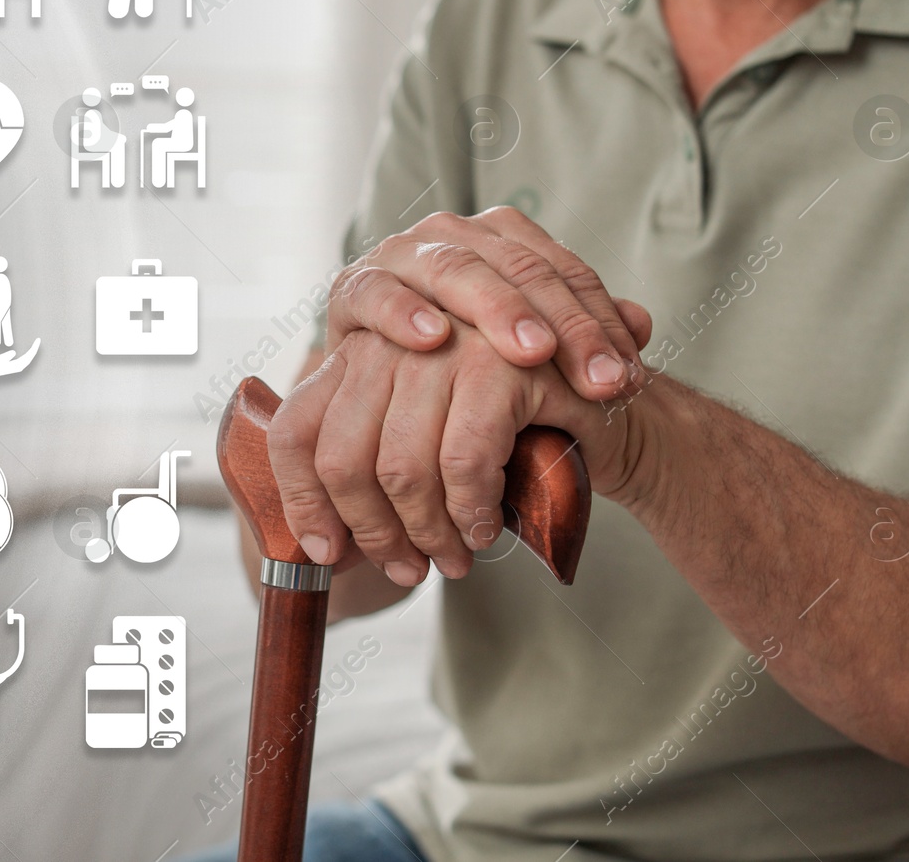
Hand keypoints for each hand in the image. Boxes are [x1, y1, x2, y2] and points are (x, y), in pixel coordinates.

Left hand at [267, 322, 648, 585]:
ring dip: (426, 533)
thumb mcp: (426, 451)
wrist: (612, 410)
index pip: (296, 430)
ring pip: (398, 467)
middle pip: (340, 457)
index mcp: (356, 354)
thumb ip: (368, 479)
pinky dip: (469, 510)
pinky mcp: (502, 361)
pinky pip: (461, 461)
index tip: (326, 553)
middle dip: (373, 532)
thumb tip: (315, 551)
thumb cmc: (510, 439)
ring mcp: (447, 342)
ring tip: (454, 557)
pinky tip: (486, 526)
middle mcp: (390, 339)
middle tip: (408, 568)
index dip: (302, 502)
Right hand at [330, 208, 651, 398]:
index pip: (563, 270)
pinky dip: (403, 314)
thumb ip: (584, 332)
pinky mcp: (353, 286)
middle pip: (518, 270)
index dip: (597, 323)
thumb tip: (643, 324)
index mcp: (502, 237)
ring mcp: (400, 254)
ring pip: (455, 271)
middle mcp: (452, 233)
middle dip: (563, 325)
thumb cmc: (464, 363)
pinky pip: (377, 293)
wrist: (382, 380)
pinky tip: (434, 342)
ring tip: (532, 352)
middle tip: (597, 378)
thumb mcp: (529, 350)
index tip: (624, 379)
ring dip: (495, 311)